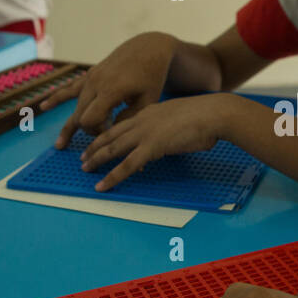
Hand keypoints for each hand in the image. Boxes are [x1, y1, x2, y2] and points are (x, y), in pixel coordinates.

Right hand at [39, 32, 177, 147]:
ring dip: (70, 126)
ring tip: (59, 146)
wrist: (148, 48)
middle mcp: (96, 83)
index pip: (90, 120)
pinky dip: (56, 98)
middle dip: (89, 130)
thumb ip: (129, 118)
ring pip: (75, 107)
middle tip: (101, 139)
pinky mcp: (90, 74)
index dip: (96, 132)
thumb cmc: (152, 76)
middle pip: (81, 116)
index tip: (110, 134)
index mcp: (110, 90)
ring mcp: (91, 78)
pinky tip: (44, 107)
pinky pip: (70, 88)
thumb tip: (113, 136)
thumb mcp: (148, 101)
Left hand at [80, 93, 231, 190]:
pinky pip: (127, 165)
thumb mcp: (182, 119)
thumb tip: (169, 140)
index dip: (108, 134)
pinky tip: (102, 185)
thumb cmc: (206, 117)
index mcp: (150, 112)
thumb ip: (170, 128)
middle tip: (84, 157)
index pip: (123, 124)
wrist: (213, 114)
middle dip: (95, 146)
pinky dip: (112, 176)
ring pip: (113, 149)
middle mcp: (142, 120)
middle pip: (111, 135)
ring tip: (85, 169)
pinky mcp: (151, 147)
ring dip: (97, 159)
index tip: (98, 142)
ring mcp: (145, 133)